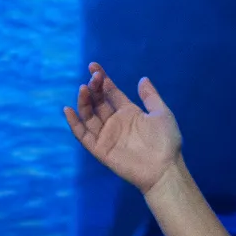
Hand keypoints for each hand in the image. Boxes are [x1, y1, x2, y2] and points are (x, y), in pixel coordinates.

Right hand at [63, 63, 181, 193]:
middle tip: (93, 77)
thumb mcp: (161, 114)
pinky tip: (69, 109)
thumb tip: (142, 79)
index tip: (94, 66)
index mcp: (128, 112)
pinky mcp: (100, 149)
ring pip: (89, 116)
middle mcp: (115, 122)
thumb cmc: (166, 142)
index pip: (110, 92)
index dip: (102, 79)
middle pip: (98, 102)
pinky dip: (74, 124)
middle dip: (94, 88)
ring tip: (83, 88)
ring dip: (84, 102)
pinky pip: (83, 136)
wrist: (164, 169)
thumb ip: (150, 97)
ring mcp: (107, 136)